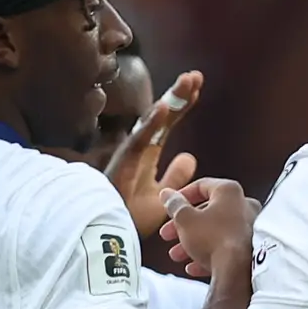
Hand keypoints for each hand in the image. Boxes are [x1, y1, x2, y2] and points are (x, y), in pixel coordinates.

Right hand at [106, 70, 200, 252]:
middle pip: (161, 116)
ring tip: (186, 83)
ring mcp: (130, 154)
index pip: (168, 123)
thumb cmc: (131, 216)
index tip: (198, 86)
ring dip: (169, 102)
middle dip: (179, 95)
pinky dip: (151, 124)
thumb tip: (189, 157)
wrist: (110, 233)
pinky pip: (139, 140)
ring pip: (151, 122)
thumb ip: (175, 176)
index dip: (182, 105)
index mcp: (147, 152)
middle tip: (196, 75)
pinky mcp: (123, 163)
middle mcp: (139, 148)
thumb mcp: (163, 196)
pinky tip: (164, 108)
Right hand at [161, 174, 257, 285]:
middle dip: (184, 226)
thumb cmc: (213, 239)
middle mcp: (245, 206)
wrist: (239, 271)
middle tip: (168, 235)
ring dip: (193, 243)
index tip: (170, 207)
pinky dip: (209, 255)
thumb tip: (167, 194)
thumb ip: (174, 205)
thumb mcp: (185, 219)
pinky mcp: (253, 249)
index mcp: (229, 191)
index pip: (201, 186)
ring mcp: (251, 228)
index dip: (181, 196)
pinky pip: (227, 249)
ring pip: (216, 233)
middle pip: (207, 213)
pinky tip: (193, 267)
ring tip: (177, 255)